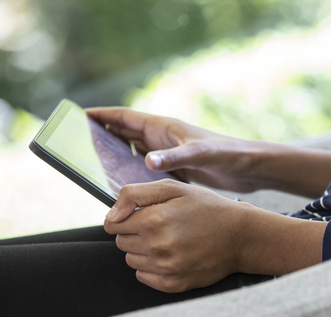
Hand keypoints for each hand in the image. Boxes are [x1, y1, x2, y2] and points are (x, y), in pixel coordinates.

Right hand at [86, 107, 262, 192]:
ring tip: (95, 164)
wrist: (251, 169)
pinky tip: (123, 188)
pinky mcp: (175, 169)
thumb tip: (146, 161)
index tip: (81, 115)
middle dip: (102, 135)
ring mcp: (168, 153)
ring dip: (115, 155)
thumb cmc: (228, 156)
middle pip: (125, 133)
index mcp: (164, 128)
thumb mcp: (200, 155)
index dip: (103, 115)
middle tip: (79, 142)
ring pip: (133, 151)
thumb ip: (174, 158)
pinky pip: (145, 169)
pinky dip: (131, 173)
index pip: (125, 117)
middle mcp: (163, 138)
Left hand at [103, 179, 247, 291]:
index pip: (113, 224)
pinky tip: (171, 256)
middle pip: (121, 243)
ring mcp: (165, 268)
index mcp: (153, 220)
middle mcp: (156, 246)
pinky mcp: (173, 284)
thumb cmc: (206, 208)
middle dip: (135, 233)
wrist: (240, 236)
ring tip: (169, 241)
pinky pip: (143, 277)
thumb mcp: (173, 188)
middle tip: (161, 227)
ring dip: (143, 251)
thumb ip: (135, 195)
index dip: (126, 218)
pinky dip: (152, 268)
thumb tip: (110, 216)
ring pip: (131, 261)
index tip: (142, 216)